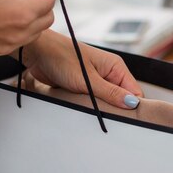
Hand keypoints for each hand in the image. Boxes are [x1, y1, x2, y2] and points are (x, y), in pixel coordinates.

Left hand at [22, 30, 143, 108]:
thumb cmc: (62, 57)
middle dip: (116, 109)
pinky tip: (85, 110)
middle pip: (122, 98)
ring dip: (101, 109)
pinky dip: (90, 107)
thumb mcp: (88, 79)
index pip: (134, 91)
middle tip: (108, 119)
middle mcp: (108, 73)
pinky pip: (94, 101)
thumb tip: (131, 103)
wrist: (38, 53)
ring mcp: (96, 81)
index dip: (133, 106)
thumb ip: (110, 93)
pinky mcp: (84, 87)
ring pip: (107, 101)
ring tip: (94, 113)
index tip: (127, 119)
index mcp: (115, 67)